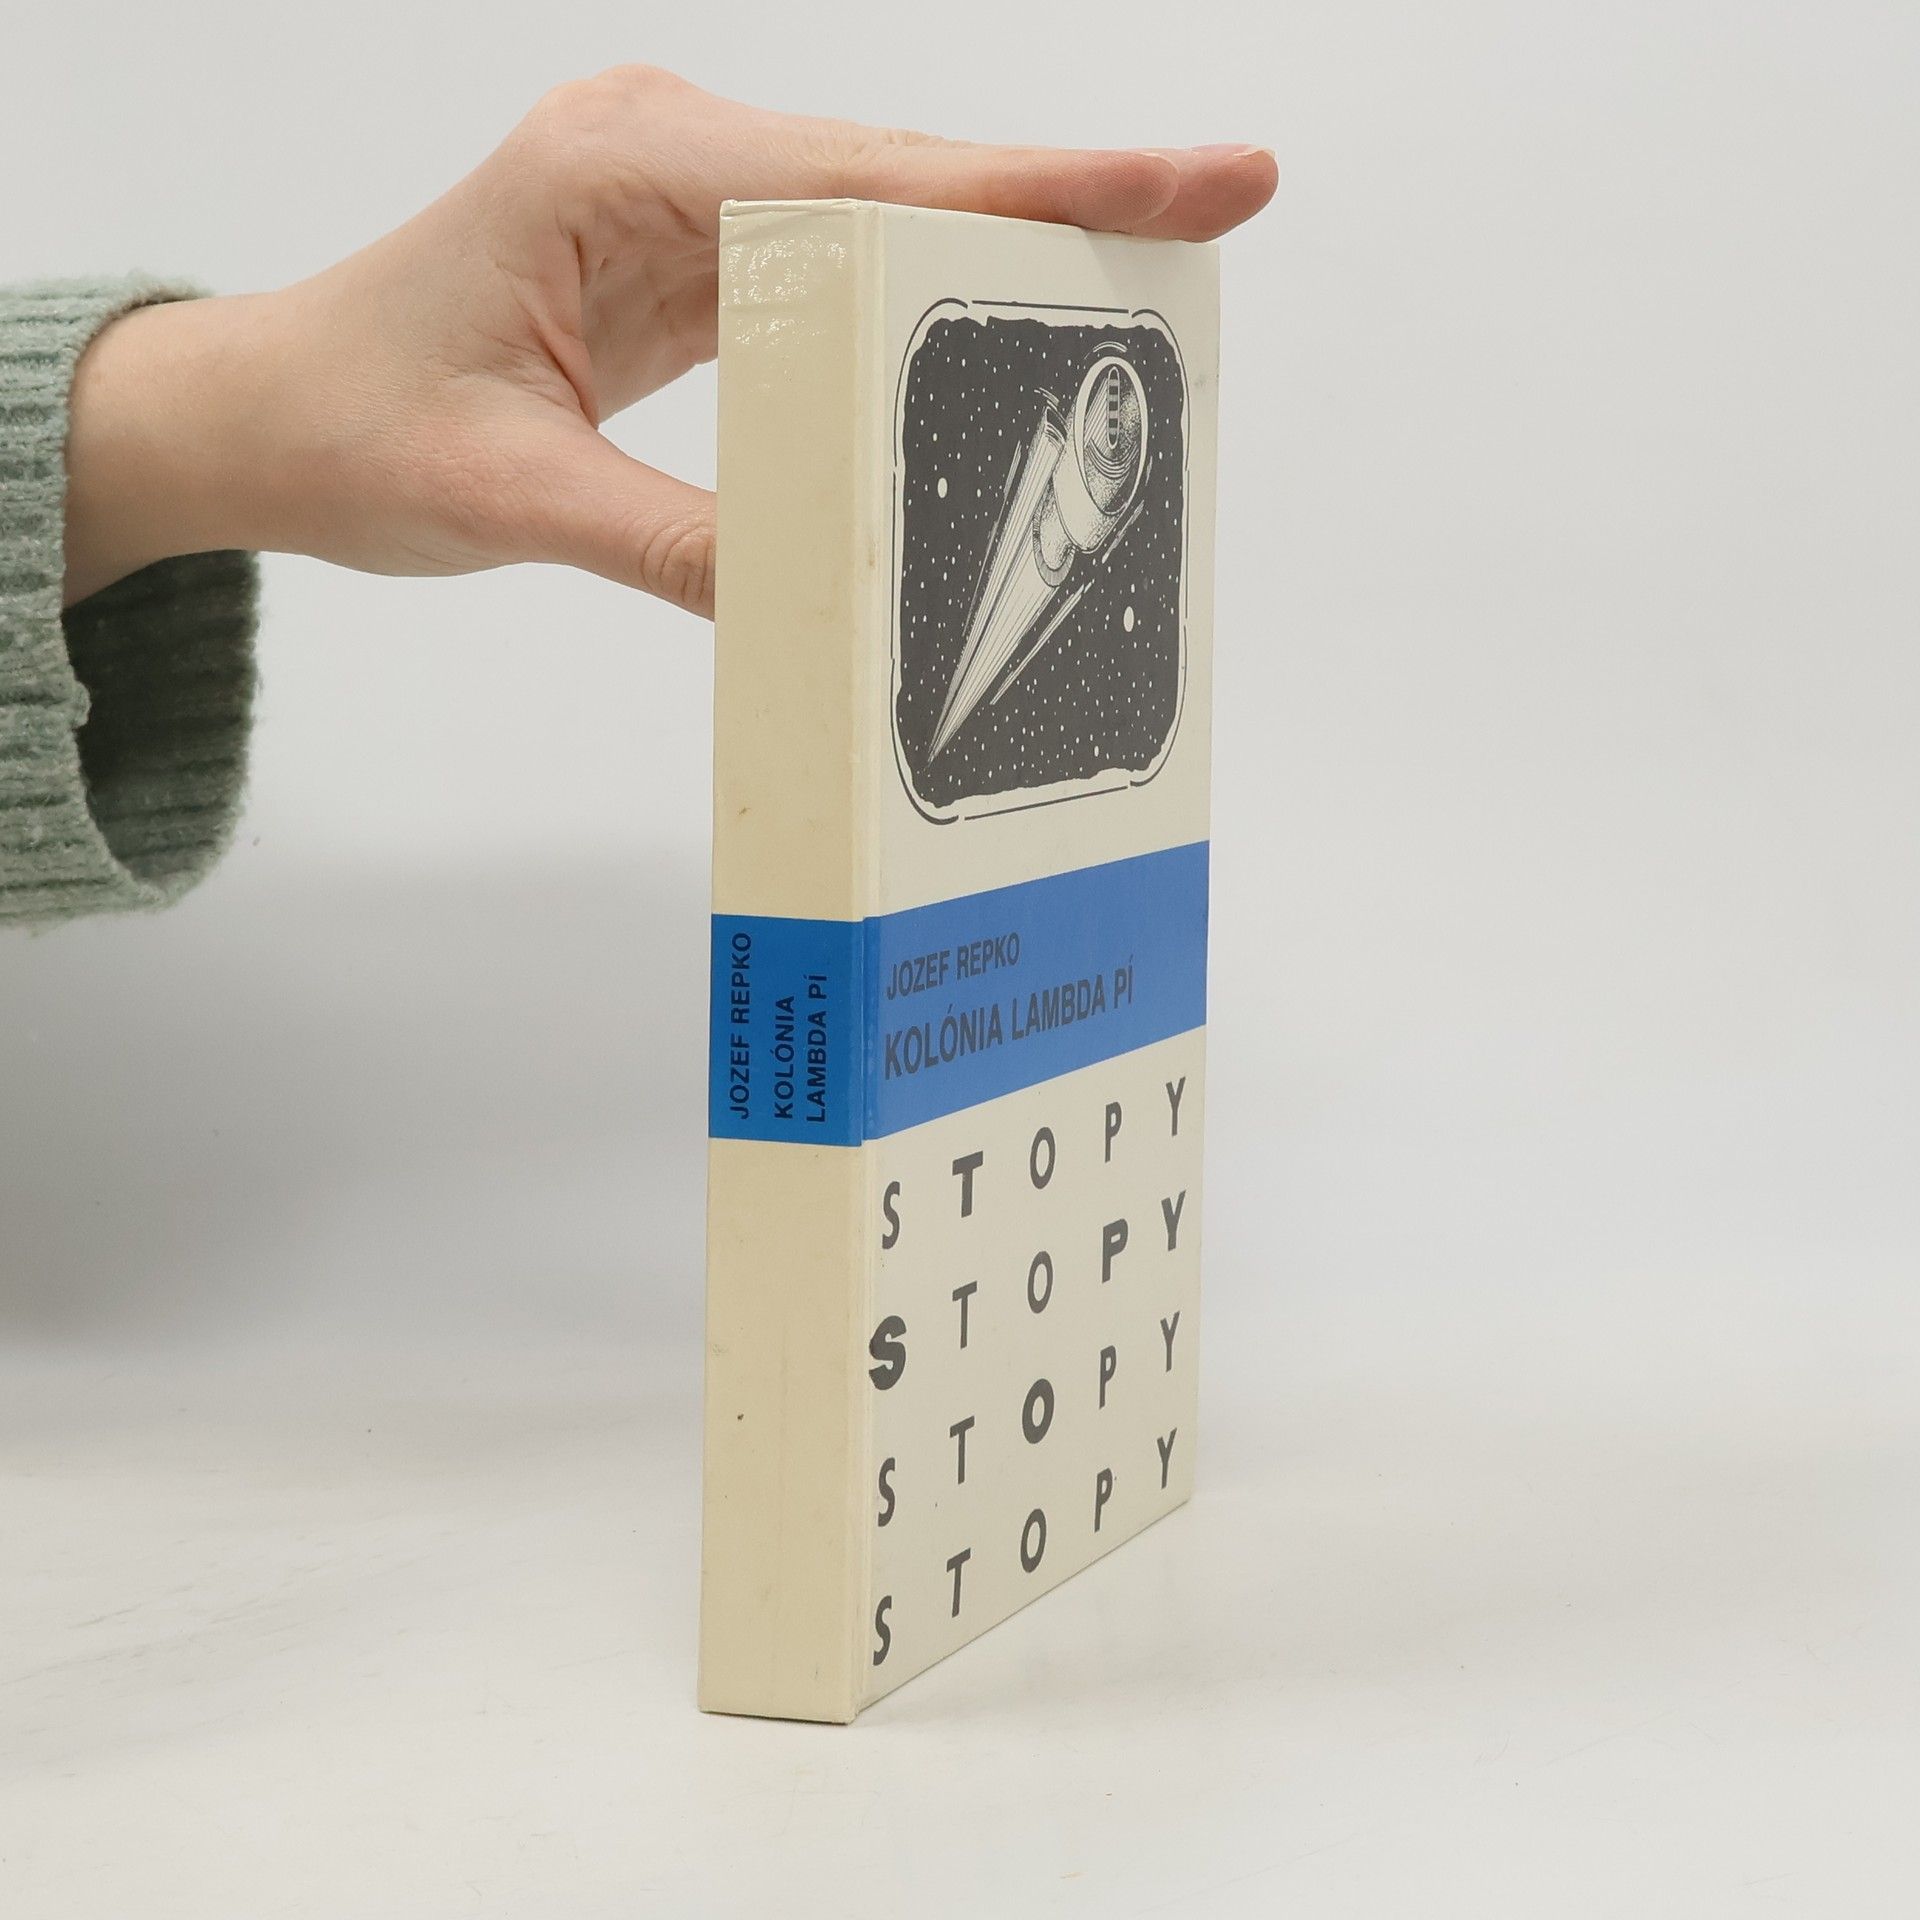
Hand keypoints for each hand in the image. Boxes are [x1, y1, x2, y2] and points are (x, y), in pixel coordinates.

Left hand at [63, 68, 1275, 613]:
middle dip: (1063, 198)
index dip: (1039, 184)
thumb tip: (822, 604)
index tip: (1189, 181)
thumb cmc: (350, 423)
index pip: (870, 175)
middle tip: (1221, 211)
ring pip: (887, 217)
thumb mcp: (508, 494)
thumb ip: (671, 542)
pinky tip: (1000, 340)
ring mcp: (687, 201)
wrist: (271, 413)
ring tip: (1143, 282)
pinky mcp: (695, 260)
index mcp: (620, 166)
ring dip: (1006, 252)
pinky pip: (840, 273)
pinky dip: (925, 308)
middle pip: (907, 174)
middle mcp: (667, 156)